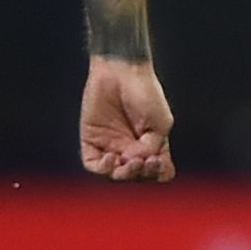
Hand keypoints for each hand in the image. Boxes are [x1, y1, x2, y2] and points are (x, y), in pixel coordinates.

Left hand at [81, 57, 176, 182]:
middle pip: (136, 177)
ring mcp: (111, 146)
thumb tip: (136, 161)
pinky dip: (102, 168)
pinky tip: (110, 157)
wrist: (121, 72)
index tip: (158, 160)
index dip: (158, 173)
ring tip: (126, 160)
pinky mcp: (91, 141)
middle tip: (142, 160)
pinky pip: (93, 165)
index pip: (157, 172)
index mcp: (151, 146)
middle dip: (140, 174)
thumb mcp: (159, 123)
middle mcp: (131, 149)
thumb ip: (151, 146)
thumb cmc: (145, 94)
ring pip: (114, 175)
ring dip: (123, 173)